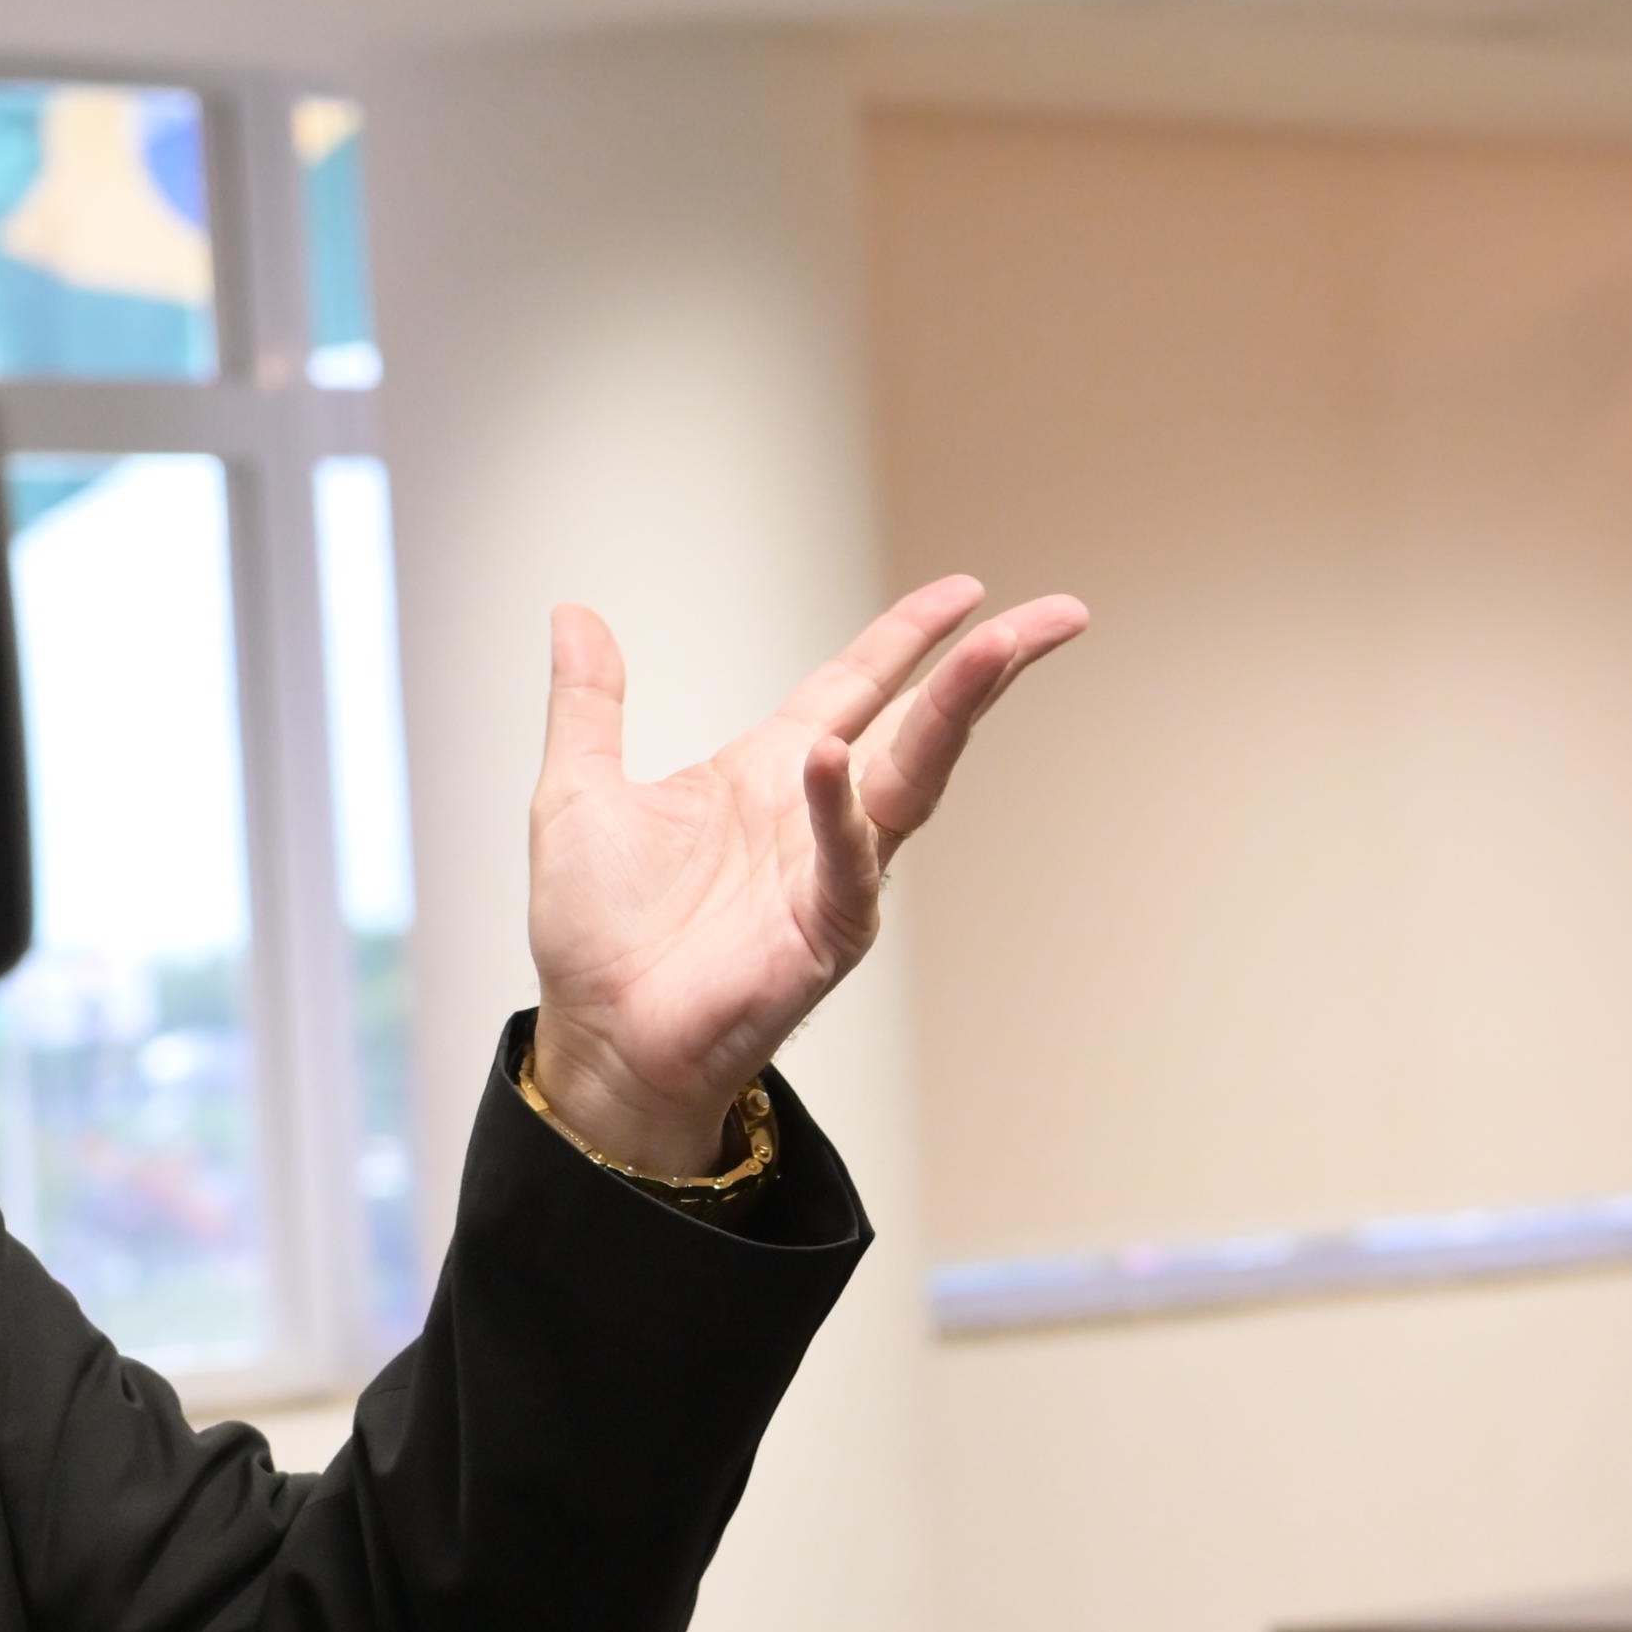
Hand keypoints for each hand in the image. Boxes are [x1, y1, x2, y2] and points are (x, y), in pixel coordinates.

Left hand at [527, 575, 1086, 1172]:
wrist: (599, 1041)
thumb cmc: (598, 937)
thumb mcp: (576, 794)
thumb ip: (588, 703)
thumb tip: (574, 614)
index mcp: (770, 773)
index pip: (857, 684)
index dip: (909, 635)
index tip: (966, 591)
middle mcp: (814, 816)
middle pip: (919, 724)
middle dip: (987, 668)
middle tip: (1057, 615)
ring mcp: (829, 875)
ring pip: (910, 781)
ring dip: (953, 716)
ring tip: (994, 651)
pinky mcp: (822, 936)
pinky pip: (845, 866)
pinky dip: (841, 815)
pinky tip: (834, 759)